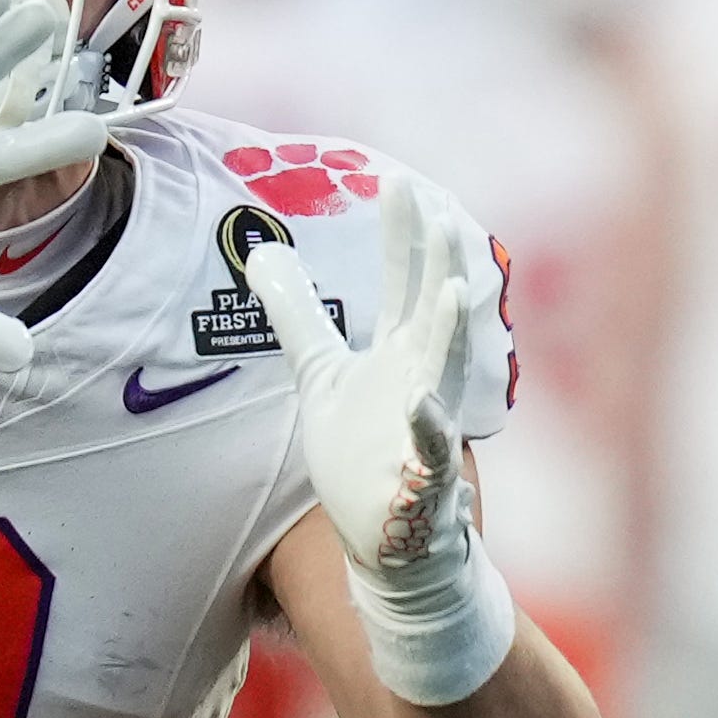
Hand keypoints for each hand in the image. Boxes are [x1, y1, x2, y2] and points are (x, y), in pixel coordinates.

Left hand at [244, 182, 514, 705]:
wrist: (389, 535)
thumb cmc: (361, 447)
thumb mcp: (319, 371)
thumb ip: (297, 312)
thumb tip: (262, 250)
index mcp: (399, 351)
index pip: (402, 282)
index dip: (401, 236)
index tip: (396, 182)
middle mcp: (421, 379)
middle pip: (431, 312)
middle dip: (436, 263)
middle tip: (440, 211)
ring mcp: (426, 428)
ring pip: (444, 373)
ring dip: (451, 333)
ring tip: (455, 291)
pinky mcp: (423, 480)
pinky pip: (431, 453)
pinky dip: (429, 431)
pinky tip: (421, 405)